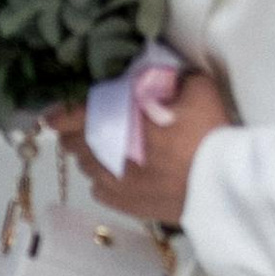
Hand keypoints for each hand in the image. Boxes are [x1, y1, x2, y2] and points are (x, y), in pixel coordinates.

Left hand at [47, 69, 234, 232]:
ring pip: (84, 166)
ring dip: (88, 156)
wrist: (222, 186)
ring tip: (103, 150)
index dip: (60, 113)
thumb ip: (173, 77)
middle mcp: (108, 150)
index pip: (73, 114)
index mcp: (121, 118)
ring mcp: (113, 180)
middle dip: (73, 133)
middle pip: (72, 142)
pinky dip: (102, 180)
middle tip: (81, 128)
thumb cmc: (210, 134)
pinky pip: (98, 189)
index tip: (53, 113)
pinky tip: (117, 175)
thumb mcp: (197, 89)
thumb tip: (161, 71)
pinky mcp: (124, 204)